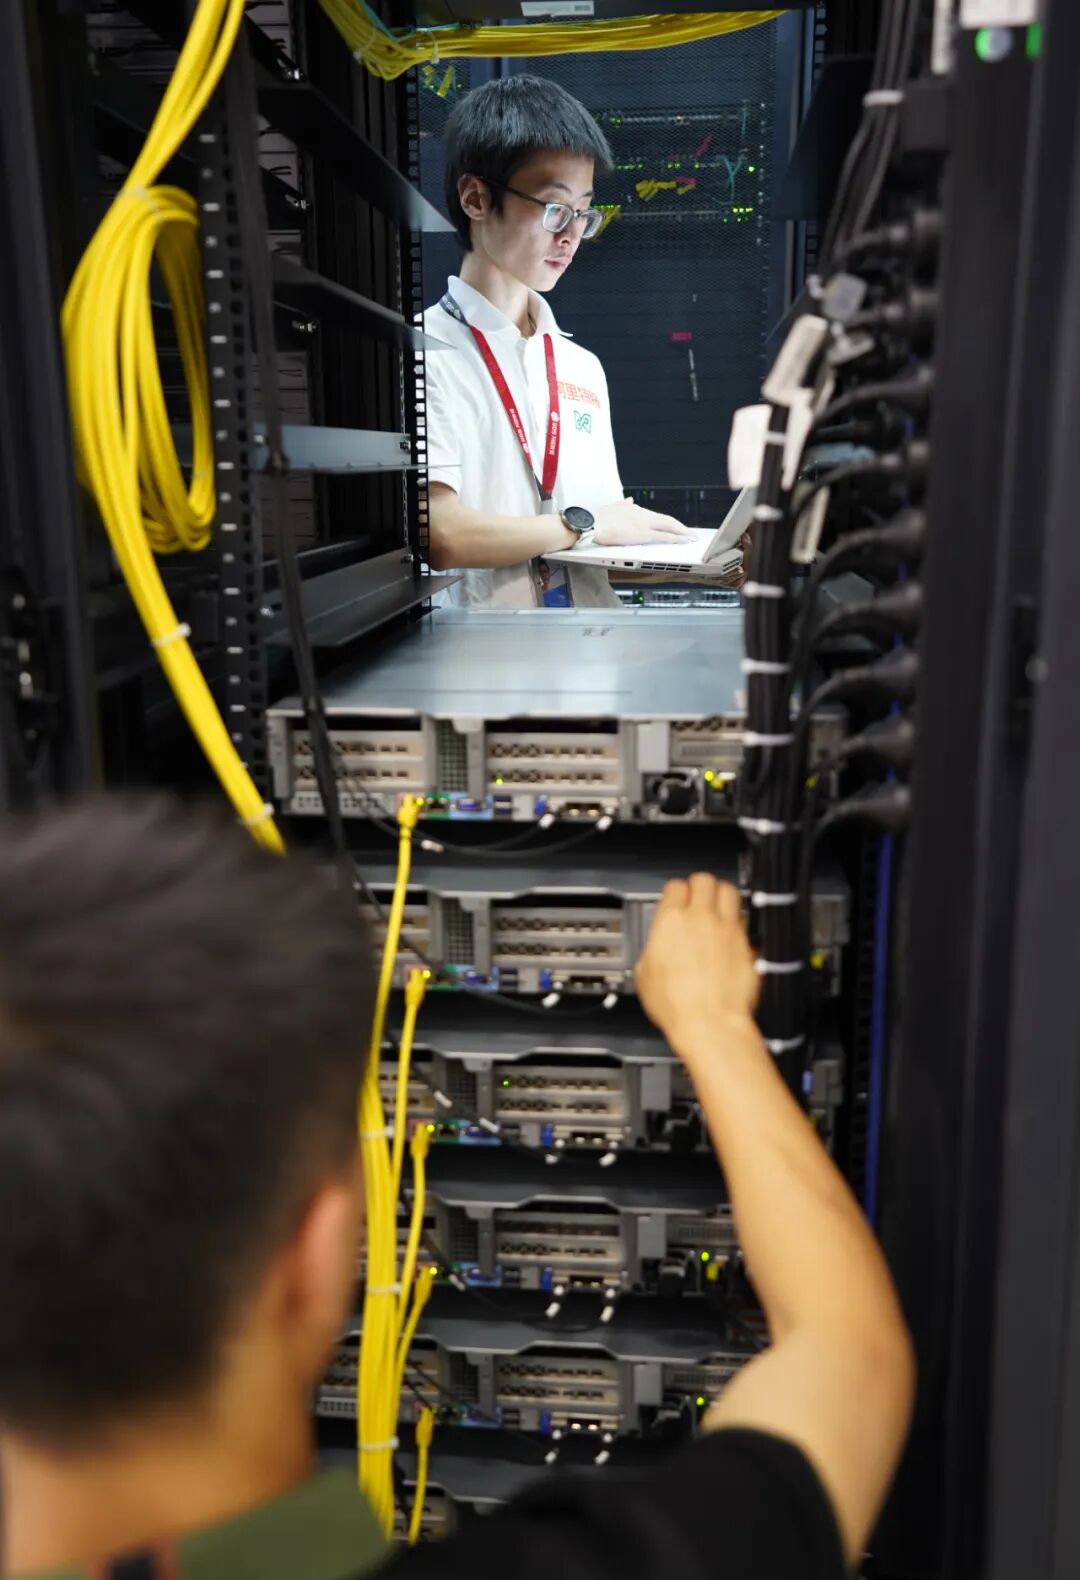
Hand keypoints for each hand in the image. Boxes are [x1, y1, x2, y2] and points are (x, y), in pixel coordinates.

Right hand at [592, 498, 696, 547]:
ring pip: (669, 526)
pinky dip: (676, 538)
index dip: (668, 522)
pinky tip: (683, 541)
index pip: (657, 516)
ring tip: (691, 538)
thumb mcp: (612, 507)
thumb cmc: (597, 518)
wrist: (591, 522)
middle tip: (690, 533)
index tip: (676, 527)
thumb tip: (630, 500)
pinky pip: (663, 536)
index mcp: (635, 510)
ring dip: (682, 532)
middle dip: (680, 527)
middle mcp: (642, 514)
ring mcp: (644, 524)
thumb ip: (623, 504)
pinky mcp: (642, 534)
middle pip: (667, 520)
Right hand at [635, 875, 758, 1053]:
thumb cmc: (677, 1005)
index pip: (675, 886)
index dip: (675, 892)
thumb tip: (657, 950)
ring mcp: (727, 929)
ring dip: (723, 895)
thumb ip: (653, 950)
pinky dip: (738, 923)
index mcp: (671, 921)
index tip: (675, 899)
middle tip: (698, 896)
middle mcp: (701, 918)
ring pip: (730, 891)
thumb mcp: (645, 976)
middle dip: (700, 886)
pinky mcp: (747, 944)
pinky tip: (732, 934)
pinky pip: (745, 921)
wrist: (709, 1024)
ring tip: (719, 905)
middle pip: (704, 879)